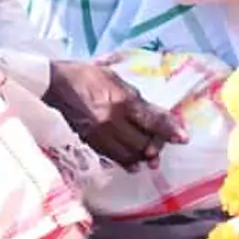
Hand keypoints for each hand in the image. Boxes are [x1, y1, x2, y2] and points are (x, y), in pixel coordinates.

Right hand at [45, 61, 187, 169]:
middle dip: (156, 145)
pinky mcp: (90, 142)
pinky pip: (114, 157)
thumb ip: (140, 102)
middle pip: (143, 142)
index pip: (152, 121)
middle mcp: (111, 120)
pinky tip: (135, 161)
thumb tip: (160, 118)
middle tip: (162, 143)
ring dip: (143, 155)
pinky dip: (127, 161)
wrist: (55, 85)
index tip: (183, 138)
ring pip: (130, 154)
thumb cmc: (88, 77)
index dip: (170, 131)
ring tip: (150, 153)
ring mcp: (99, 134)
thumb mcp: (118, 81)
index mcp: (121, 101)